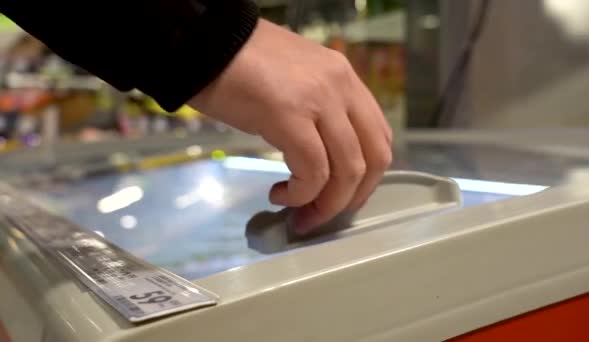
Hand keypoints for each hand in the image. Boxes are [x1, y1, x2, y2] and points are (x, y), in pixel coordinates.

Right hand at [189, 19, 392, 233]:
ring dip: (326, 205)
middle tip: (321, 215)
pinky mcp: (289, 115)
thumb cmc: (241, 63)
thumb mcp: (296, 82)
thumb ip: (318, 112)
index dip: (367, 178)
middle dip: (351, 199)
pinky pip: (312, 171)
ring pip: (347, 171)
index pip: (379, 137)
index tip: (342, 198)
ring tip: (299, 214)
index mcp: (345, 79)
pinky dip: (301, 194)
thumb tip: (321, 156)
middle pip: (373, 159)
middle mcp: (341, 87)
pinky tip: (279, 195)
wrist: (203, 41)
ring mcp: (319, 100)